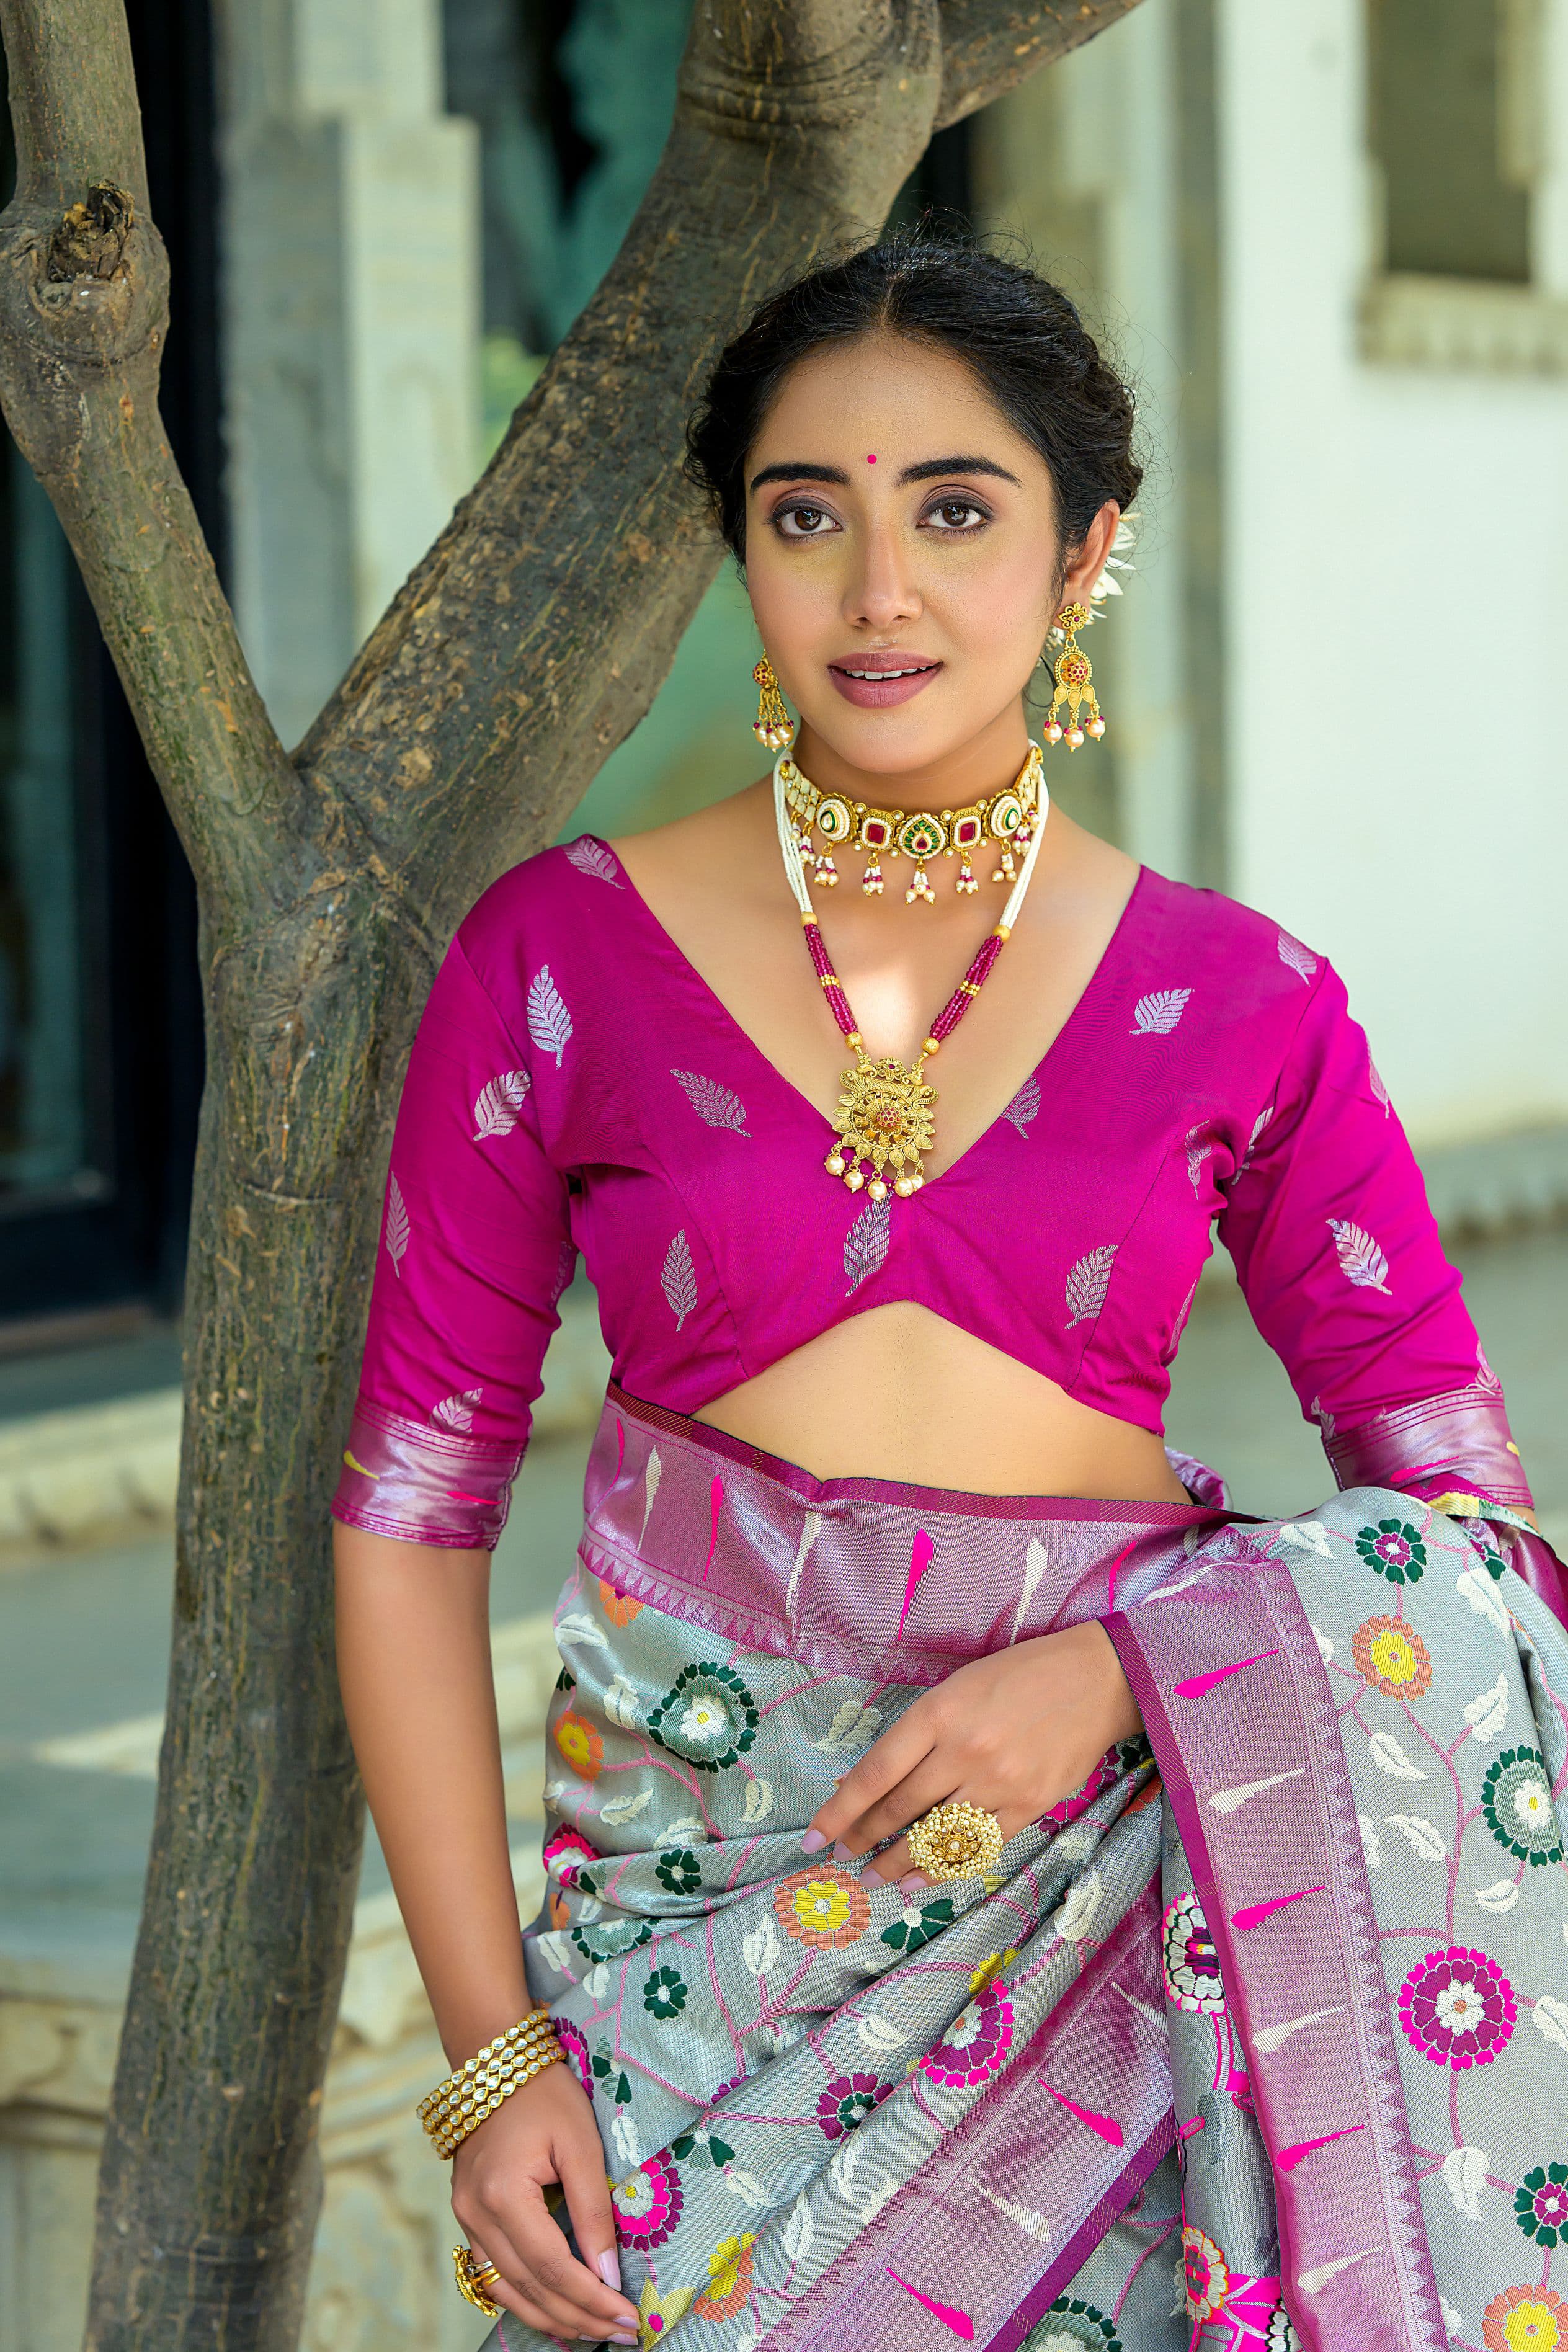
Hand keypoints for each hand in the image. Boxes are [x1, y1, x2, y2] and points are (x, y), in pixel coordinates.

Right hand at [451, 2061, 641, 2344]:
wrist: (497, 2063)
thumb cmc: (545, 2095)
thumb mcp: (581, 2144)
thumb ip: (594, 2212)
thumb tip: (609, 2275)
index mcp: (502, 2194)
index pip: (551, 2267)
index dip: (591, 2299)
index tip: (628, 2318)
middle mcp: (475, 2214)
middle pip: (530, 2288)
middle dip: (579, 2317)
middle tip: (623, 2334)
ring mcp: (465, 2218)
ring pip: (508, 2291)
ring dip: (553, 2317)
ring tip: (595, 2332)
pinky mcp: (467, 2217)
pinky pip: (494, 2275)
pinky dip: (526, 2298)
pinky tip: (557, 2309)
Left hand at [803, 1621, 1141, 1894]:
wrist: (1094, 1680)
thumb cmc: (1017, 1676)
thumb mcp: (956, 1689)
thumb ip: (917, 1734)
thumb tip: (867, 1783)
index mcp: (939, 1712)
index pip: (875, 1774)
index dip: (841, 1811)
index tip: (815, 1838)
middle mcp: (964, 1750)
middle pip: (900, 1809)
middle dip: (865, 1839)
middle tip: (843, 1858)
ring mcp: (998, 1782)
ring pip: (935, 1836)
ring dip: (898, 1862)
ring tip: (877, 1876)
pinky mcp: (1030, 1805)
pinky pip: (977, 1847)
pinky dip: (944, 1868)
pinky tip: (920, 1879)